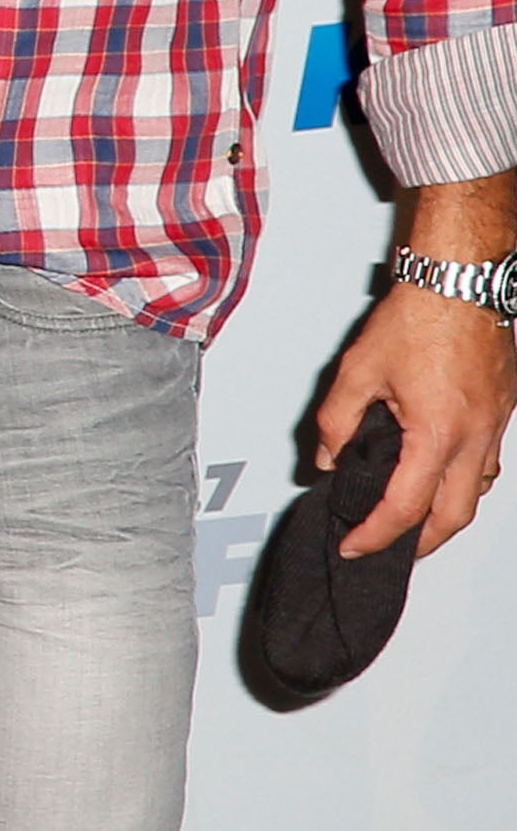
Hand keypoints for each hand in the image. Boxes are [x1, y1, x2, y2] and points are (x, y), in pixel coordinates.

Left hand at [315, 258, 515, 561]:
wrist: (461, 283)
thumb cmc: (418, 317)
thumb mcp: (358, 371)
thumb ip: (337, 422)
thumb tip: (330, 458)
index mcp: (438, 434)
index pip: (405, 507)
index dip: (375, 534)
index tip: (354, 544)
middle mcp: (474, 438)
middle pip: (454, 517)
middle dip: (420, 542)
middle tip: (388, 547)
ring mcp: (494, 428)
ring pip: (476, 492)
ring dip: (445, 514)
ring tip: (413, 518)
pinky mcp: (500, 413)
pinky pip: (485, 465)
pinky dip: (462, 482)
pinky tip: (439, 475)